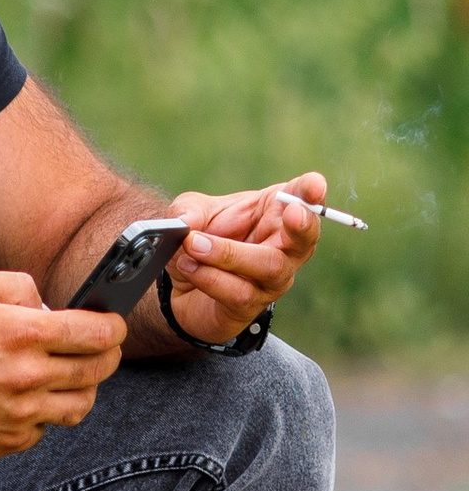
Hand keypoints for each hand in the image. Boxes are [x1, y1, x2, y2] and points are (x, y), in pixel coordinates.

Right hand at [0, 268, 127, 460]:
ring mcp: (19, 415)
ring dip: (81, 389)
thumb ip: (17, 285)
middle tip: (96, 350)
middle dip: (105, 356)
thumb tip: (48, 304)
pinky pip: (43, 430)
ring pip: (80, 406)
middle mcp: (27, 377)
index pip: (98, 333)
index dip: (113, 327)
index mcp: (22, 333)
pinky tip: (17, 400)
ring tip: (64, 377)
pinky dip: (39, 415)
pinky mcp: (6, 442)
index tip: (111, 326)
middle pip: (98, 371)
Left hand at [163, 172, 324, 346]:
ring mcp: (272, 278)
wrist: (176, 284)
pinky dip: (210, 277)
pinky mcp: (251, 305)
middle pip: (305, 238)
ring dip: (229, 253)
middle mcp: (283, 246)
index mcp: (274, 213)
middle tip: (293, 213)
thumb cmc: (199, 239)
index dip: (310, 192)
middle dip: (302, 226)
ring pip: (270, 266)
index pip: (300, 198)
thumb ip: (188, 211)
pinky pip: (240, 292)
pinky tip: (189, 267)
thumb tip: (187, 224)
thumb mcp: (189, 214)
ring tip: (193, 244)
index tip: (315, 186)